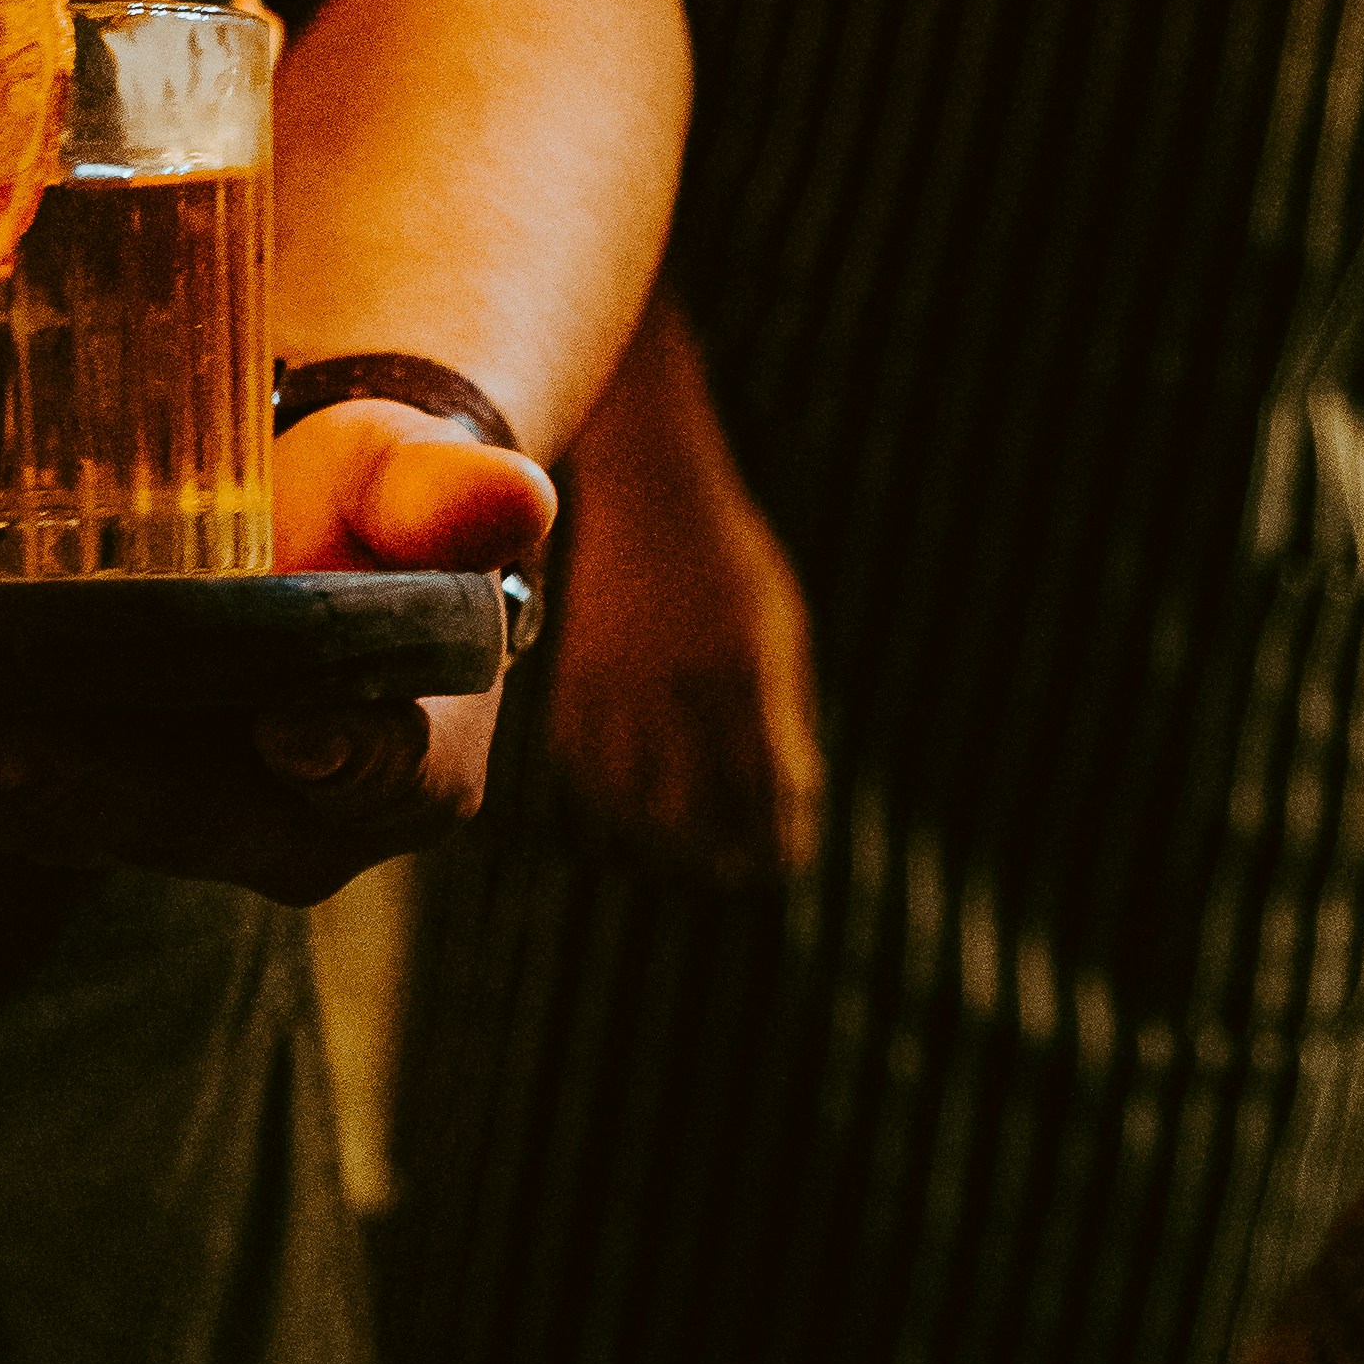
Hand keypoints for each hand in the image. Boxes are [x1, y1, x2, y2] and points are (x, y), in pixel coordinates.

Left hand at [0, 402, 559, 904]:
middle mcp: (264, 825)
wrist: (300, 528)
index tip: (279, 733)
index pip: (364, 773)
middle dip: (44, 774)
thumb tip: (511, 502)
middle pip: (154, 807)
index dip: (322, 761)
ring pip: (29, 812)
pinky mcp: (43, 792)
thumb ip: (458, 495)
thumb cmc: (371, 500)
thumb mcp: (424, 480)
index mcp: (392, 770)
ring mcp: (141, 816)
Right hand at [542, 446, 823, 884]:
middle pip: (695, 811)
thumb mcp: (785, 630)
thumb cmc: (735, 563)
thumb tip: (789, 799)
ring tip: (685, 851)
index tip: (785, 864)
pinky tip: (630, 807)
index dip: (778, 839)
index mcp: (746, 674)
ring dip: (661, 838)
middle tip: (735, 872)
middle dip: (720, 854)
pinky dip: (607, 797)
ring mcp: (619, 686)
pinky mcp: (574, 679)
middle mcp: (679, 688)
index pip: (765, 789)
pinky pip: (584, 766)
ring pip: (632, 800)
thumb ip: (787, 711)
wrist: (651, 491)